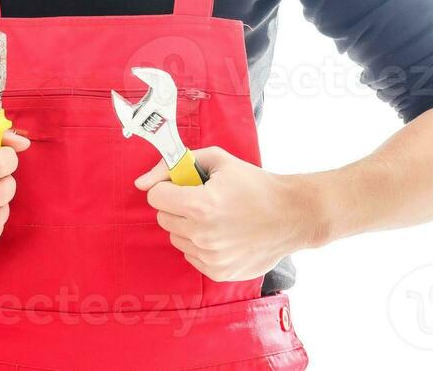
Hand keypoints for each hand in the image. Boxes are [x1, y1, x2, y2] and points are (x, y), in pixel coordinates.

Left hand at [134, 146, 315, 281]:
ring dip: (188, 226)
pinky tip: (223, 233)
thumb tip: (141, 183)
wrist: (291, 215)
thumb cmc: (255, 184)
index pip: (156, 197)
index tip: (183, 185)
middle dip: (176, 206)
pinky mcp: (218, 272)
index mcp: (200, 205)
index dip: (168, 187)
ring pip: (176, 238)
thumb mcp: (218, 160)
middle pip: (163, 218)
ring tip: (215, 217)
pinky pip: (191, 255)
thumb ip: (176, 165)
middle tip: (202, 199)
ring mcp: (210, 257)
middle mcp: (202, 234)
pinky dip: (200, 244)